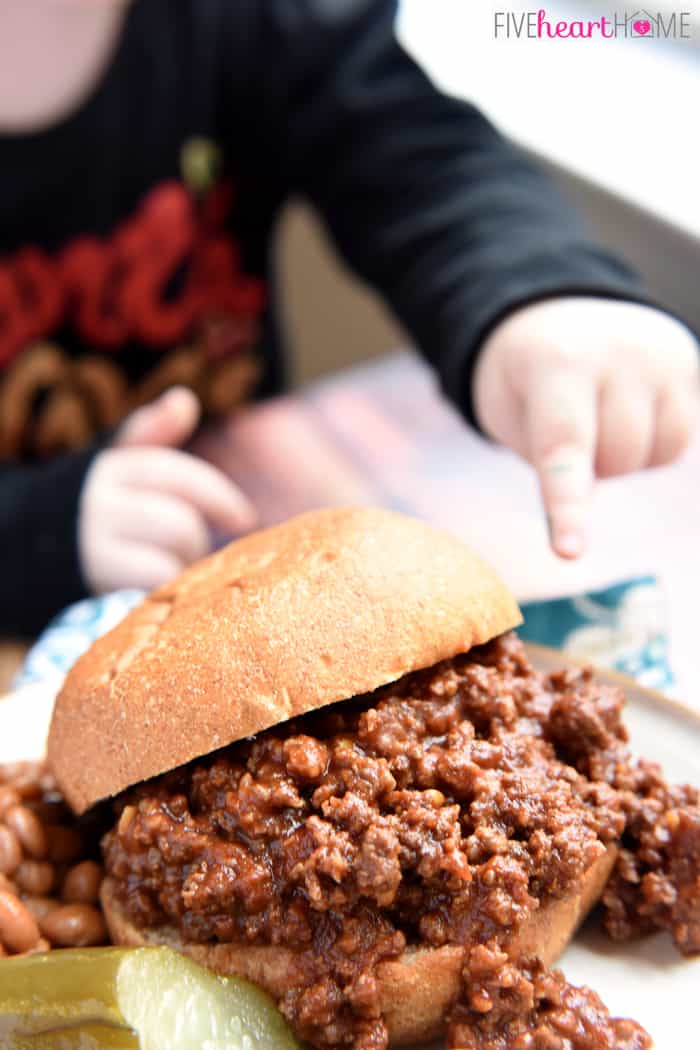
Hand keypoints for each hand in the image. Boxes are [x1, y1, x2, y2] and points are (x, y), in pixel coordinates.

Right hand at [79, 387, 256, 593]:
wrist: (19, 550)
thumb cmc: (86, 506)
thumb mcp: (114, 464)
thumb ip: (151, 435)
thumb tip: (184, 400)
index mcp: (113, 467)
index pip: (176, 476)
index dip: (218, 496)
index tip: (245, 519)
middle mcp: (100, 501)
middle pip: (180, 524)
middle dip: (196, 543)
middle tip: (188, 555)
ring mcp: (92, 543)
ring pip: (167, 560)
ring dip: (180, 569)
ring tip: (169, 573)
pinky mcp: (91, 582)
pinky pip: (149, 587)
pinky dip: (164, 591)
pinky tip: (158, 593)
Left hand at [473, 298, 699, 557]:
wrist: (551, 311)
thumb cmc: (523, 380)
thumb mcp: (511, 413)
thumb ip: (548, 461)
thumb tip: (582, 523)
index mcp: (555, 364)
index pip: (564, 450)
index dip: (567, 509)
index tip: (569, 553)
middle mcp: (616, 353)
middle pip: (619, 459)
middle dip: (594, 465)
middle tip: (568, 431)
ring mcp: (659, 354)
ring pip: (656, 453)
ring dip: (627, 456)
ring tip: (599, 417)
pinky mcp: (688, 359)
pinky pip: (680, 439)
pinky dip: (654, 443)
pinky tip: (630, 414)